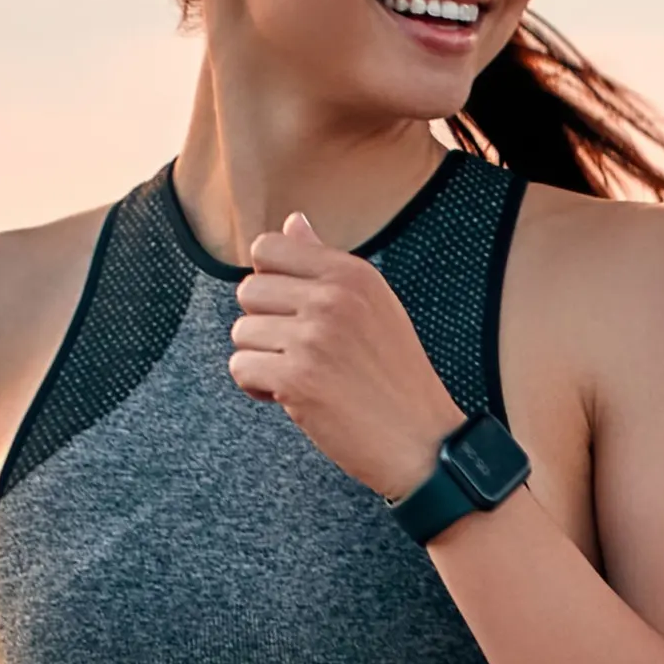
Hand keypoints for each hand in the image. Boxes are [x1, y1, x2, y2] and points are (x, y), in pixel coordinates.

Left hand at [228, 212, 468, 500]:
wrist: (422, 441)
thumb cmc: (396, 378)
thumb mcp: (373, 306)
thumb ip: (326, 264)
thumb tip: (293, 221)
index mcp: (352, 274)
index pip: (269, 248)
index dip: (269, 282)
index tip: (291, 311)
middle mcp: (333, 298)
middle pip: (248, 291)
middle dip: (264, 325)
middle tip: (298, 351)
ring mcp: (314, 337)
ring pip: (242, 332)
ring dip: (262, 359)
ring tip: (300, 376)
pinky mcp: (297, 378)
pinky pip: (240, 368)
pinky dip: (258, 387)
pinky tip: (291, 396)